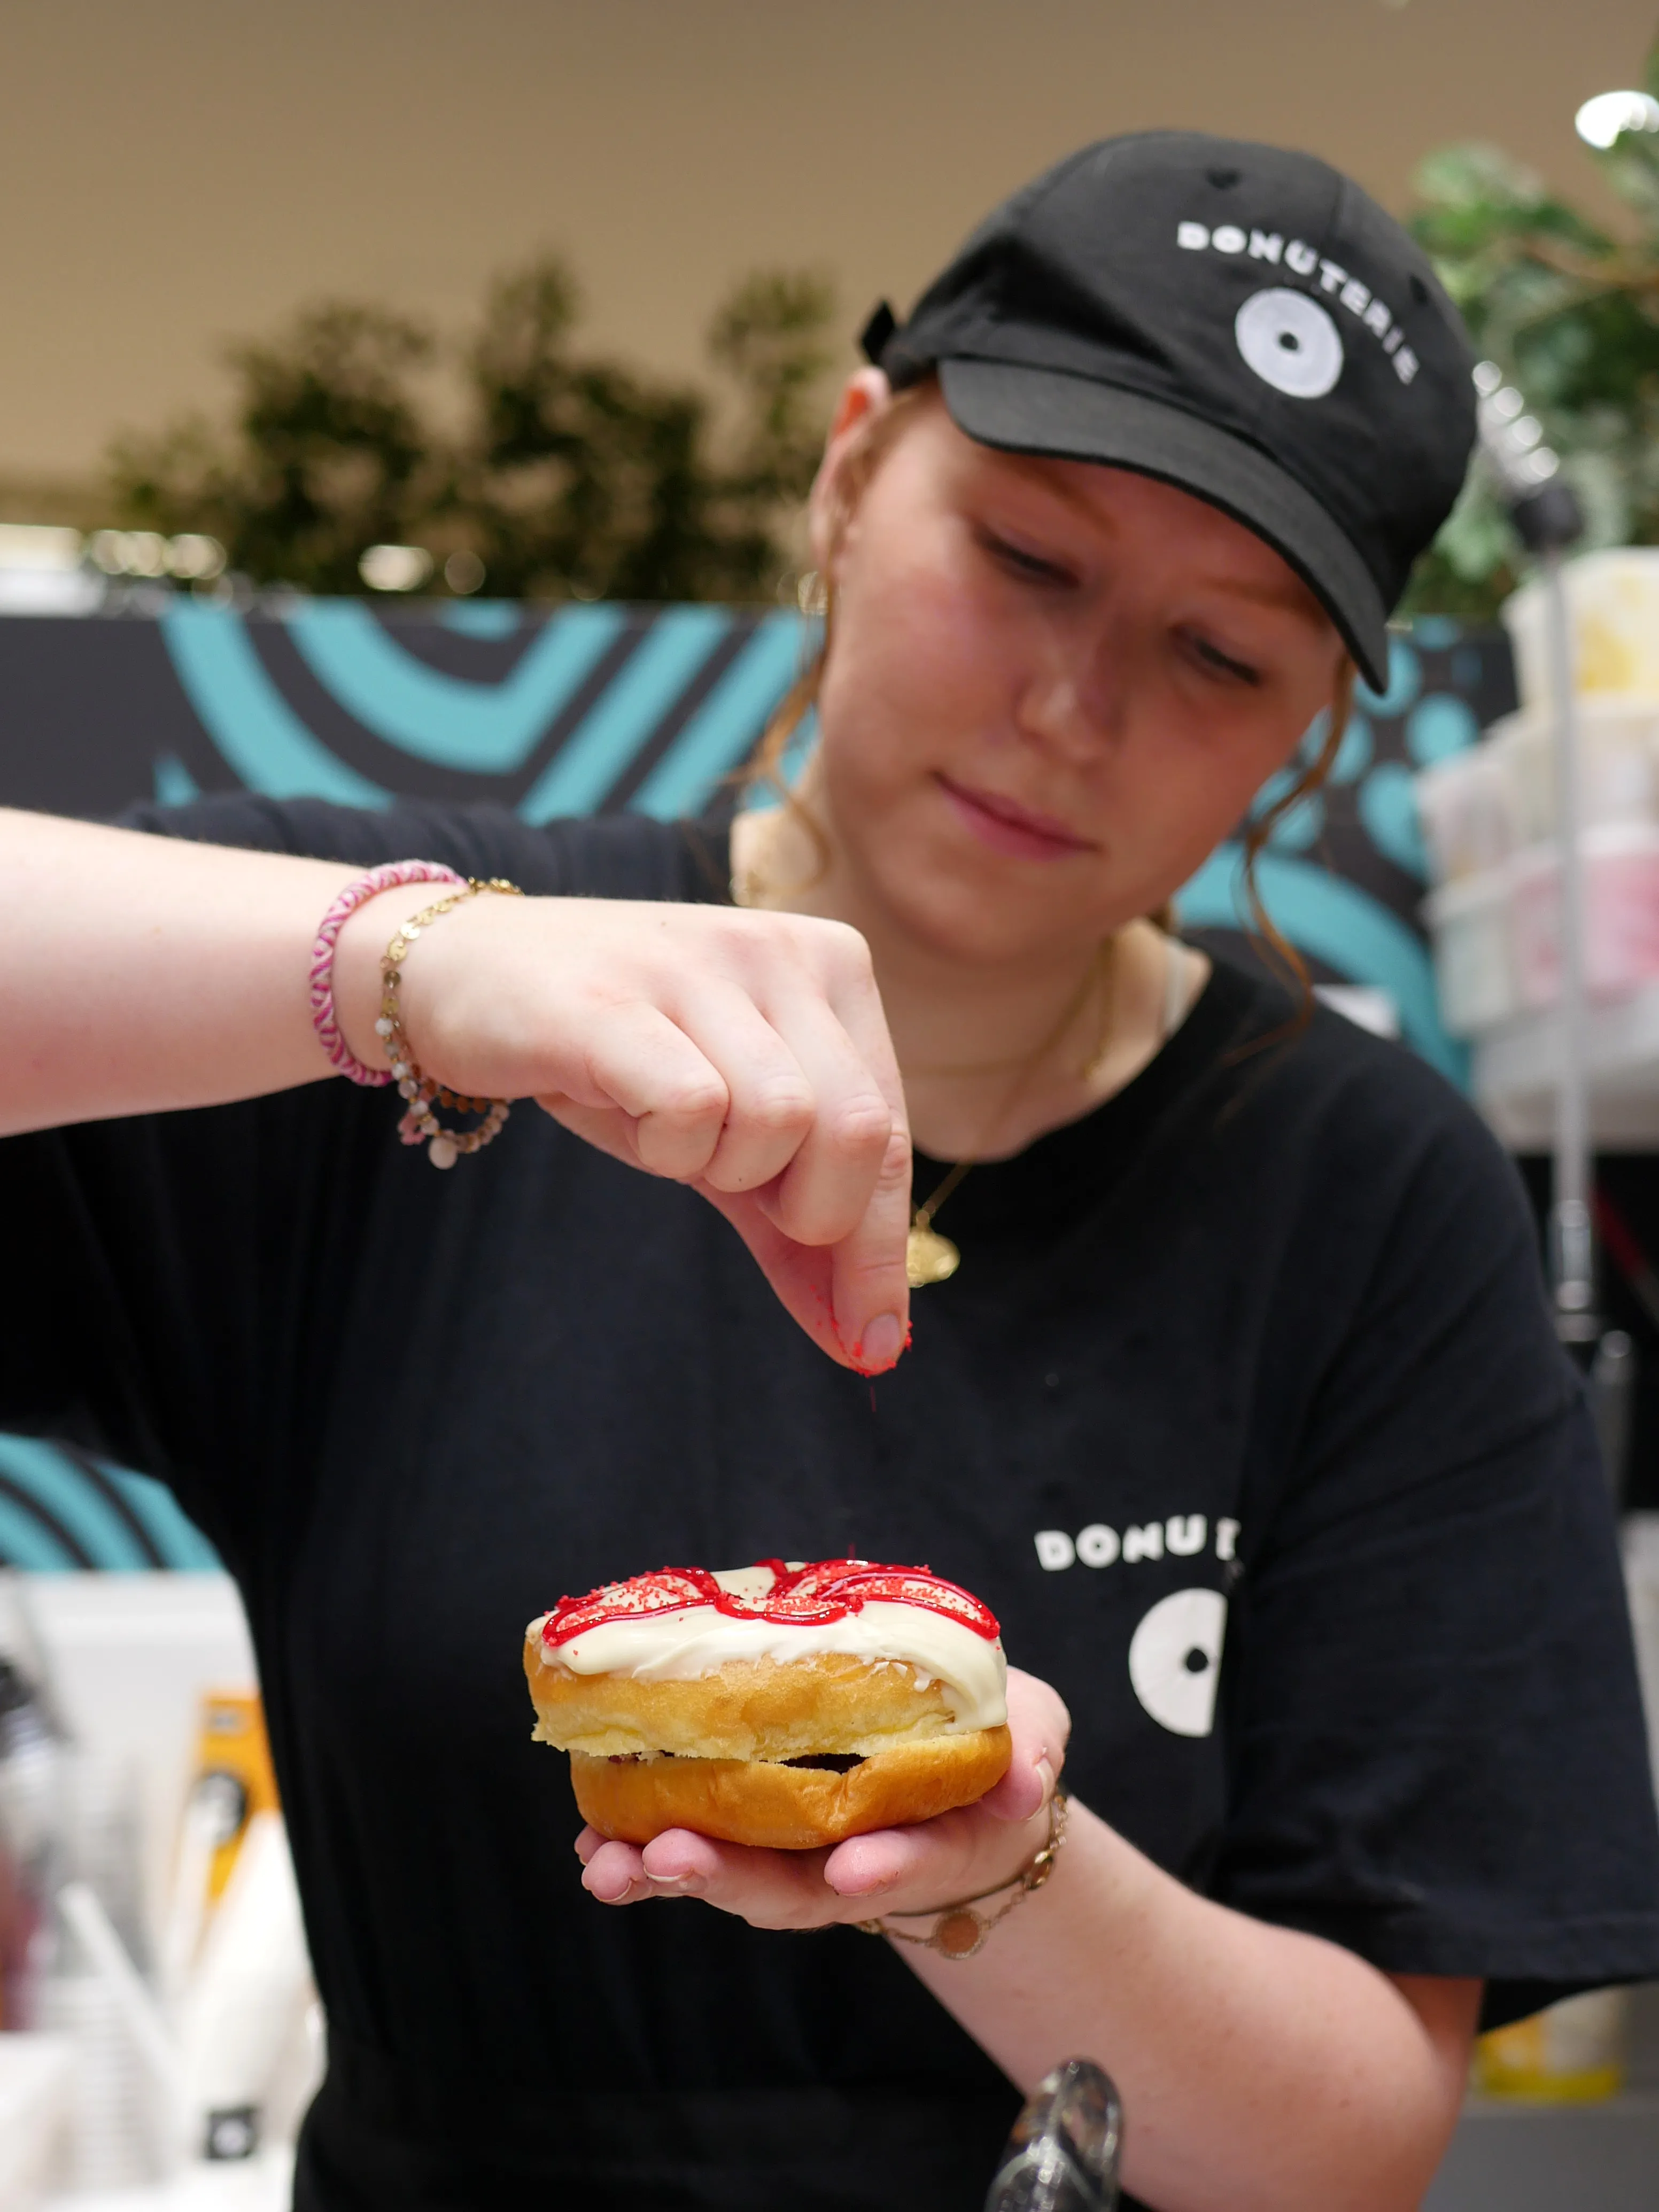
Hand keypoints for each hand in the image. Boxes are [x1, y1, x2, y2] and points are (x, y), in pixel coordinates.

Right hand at [338, 892, 911, 1370]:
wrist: (464, 973)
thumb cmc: (615, 1060)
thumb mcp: (727, 1144)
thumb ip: (799, 1236)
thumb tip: (871, 1346)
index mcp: (832, 965)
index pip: (892, 1130)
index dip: (879, 1250)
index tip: (872, 1341)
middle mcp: (780, 947)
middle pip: (860, 1132)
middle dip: (806, 1211)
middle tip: (729, 1188)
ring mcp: (699, 964)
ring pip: (780, 1123)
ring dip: (717, 1167)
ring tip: (662, 1127)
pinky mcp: (615, 998)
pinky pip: (693, 1109)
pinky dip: (664, 1145)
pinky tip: (625, 1111)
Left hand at [574, 1669, 1069, 1928]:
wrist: (956, 1768)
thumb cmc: (995, 1745)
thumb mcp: (1033, 1736)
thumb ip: (1031, 1753)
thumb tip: (1025, 1782)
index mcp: (934, 1841)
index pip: (910, 1863)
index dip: (885, 1870)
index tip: (852, 1870)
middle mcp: (856, 1864)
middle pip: (793, 1887)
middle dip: (730, 1876)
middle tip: (669, 1857)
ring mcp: (798, 1855)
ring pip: (733, 1876)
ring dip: (665, 1872)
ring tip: (604, 1863)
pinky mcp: (752, 1833)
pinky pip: (697, 1847)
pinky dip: (641, 1848)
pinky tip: (593, 1841)